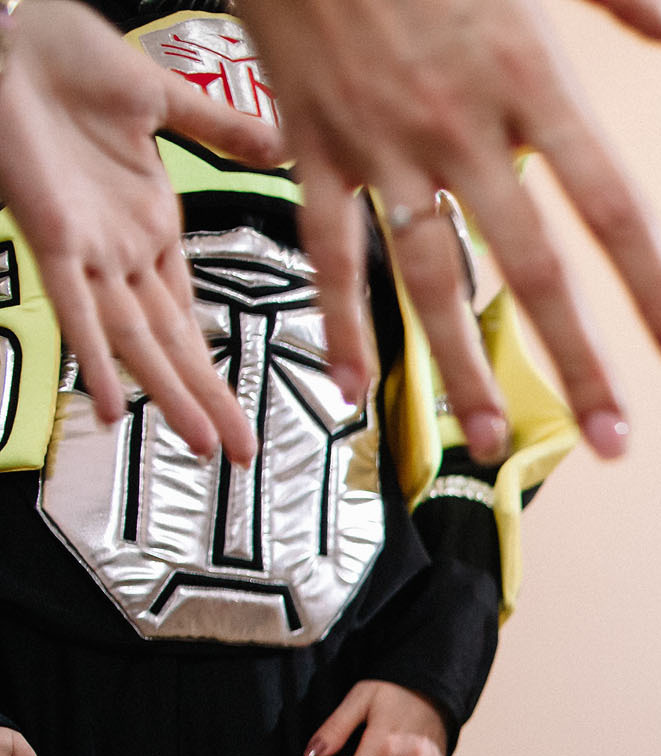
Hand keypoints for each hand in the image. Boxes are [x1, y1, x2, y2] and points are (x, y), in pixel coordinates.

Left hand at [0, 0, 285, 464]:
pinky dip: (98, 359)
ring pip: (135, 341)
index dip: (215, 365)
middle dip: (209, 403)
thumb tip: (280, 145)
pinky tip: (117, 403)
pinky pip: (78, 310)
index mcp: (148, 221)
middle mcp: (119, 246)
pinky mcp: (55, 235)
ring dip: (170, 396)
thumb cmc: (64, 52)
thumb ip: (222, 130)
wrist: (11, 27)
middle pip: (172, 343)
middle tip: (239, 454)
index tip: (243, 406)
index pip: (189, 313)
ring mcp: (88, 246)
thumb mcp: (163, 98)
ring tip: (203, 445)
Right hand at [234, 0, 660, 465]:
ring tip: (489, 442)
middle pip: (530, 269)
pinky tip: (357, 385)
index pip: (611, 209)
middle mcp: (458, 126)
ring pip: (428, 278)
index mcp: (529, 79)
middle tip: (613, 441)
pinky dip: (339, 320)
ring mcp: (381, 142)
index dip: (655, 292)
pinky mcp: (315, 141)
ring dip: (458, 370)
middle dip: (575, 364)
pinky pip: (327, 247)